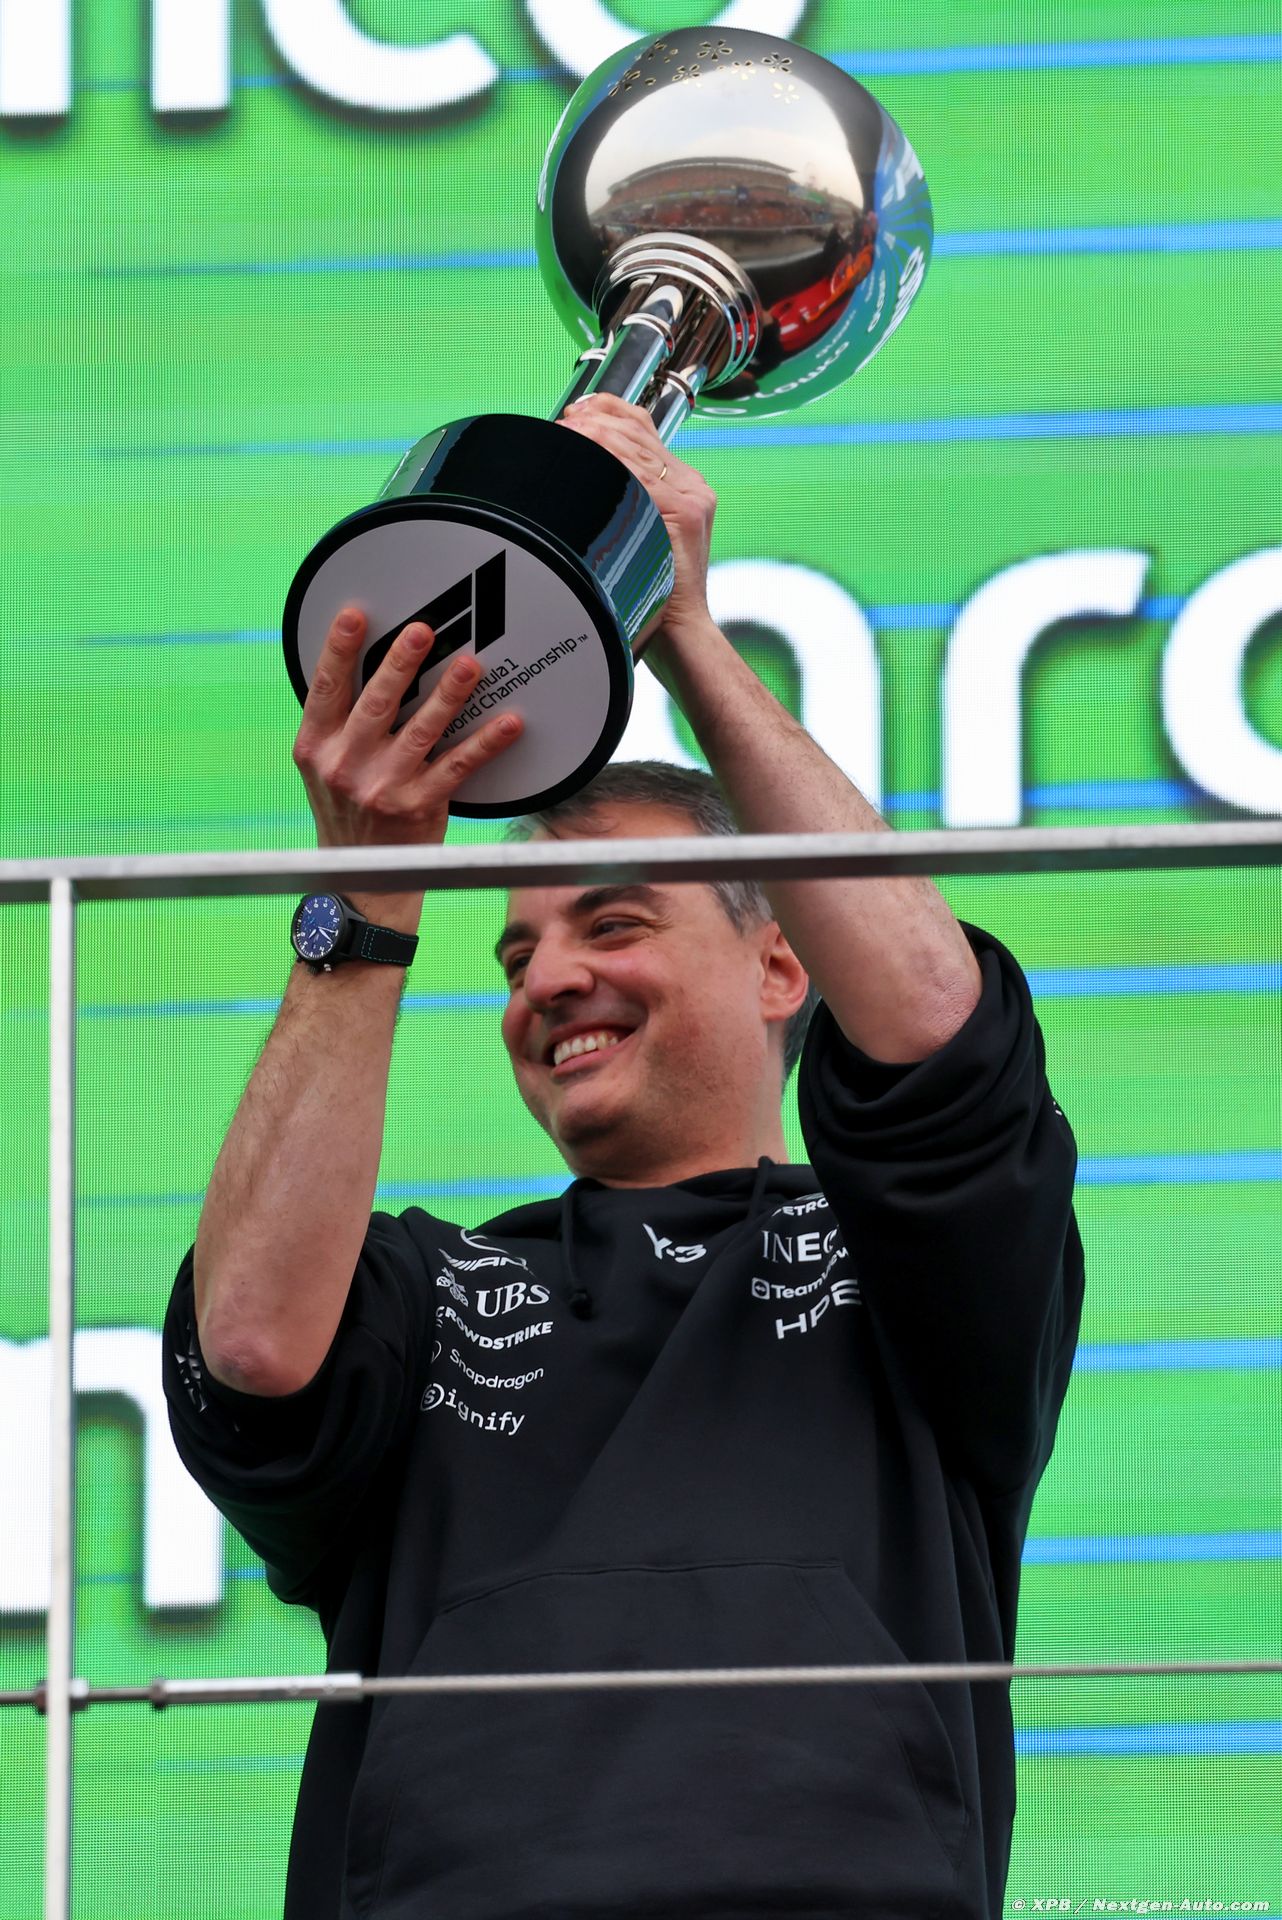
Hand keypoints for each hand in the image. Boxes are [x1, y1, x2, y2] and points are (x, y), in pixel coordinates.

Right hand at [292, 608, 522, 851]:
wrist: (359, 872)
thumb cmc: (346, 807)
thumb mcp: (324, 764)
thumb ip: (338, 722)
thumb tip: (366, 660)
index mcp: (316, 746)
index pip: (326, 689)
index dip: (338, 650)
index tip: (355, 614)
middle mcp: (345, 765)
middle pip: (375, 704)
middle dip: (400, 663)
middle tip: (423, 629)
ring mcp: (382, 787)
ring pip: (420, 732)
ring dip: (448, 696)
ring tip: (470, 666)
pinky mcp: (419, 806)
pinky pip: (458, 767)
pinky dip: (486, 744)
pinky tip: (508, 724)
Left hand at [557, 392, 716, 648]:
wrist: (682, 638)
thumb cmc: (650, 599)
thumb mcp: (638, 544)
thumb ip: (622, 511)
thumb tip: (575, 489)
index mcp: (685, 488)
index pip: (643, 426)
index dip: (606, 409)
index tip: (575, 412)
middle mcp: (691, 487)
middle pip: (635, 429)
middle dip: (591, 422)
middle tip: (560, 427)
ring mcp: (689, 498)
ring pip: (632, 445)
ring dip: (591, 437)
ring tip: (563, 438)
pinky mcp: (682, 513)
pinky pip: (635, 474)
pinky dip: (604, 460)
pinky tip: (581, 457)